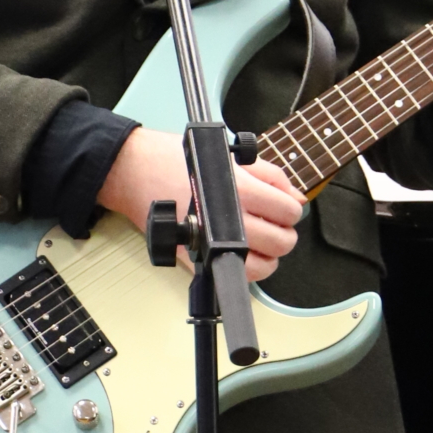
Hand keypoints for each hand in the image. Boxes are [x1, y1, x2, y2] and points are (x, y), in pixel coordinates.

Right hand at [97, 127, 303, 280]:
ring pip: (263, 268)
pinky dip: (244, 269)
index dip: (290, 209)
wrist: (134, 172)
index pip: (288, 212)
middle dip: (283, 233)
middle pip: (281, 243)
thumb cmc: (176, 159)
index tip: (281, 206)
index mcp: (238, 190)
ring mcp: (211, 245)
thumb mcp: (229, 155)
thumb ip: (271, 176)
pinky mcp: (195, 261)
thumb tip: (297, 198)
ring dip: (268, 256)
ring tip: (258, 241)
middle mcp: (227, 221)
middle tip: (273, 224)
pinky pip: (234, 277)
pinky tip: (240, 251)